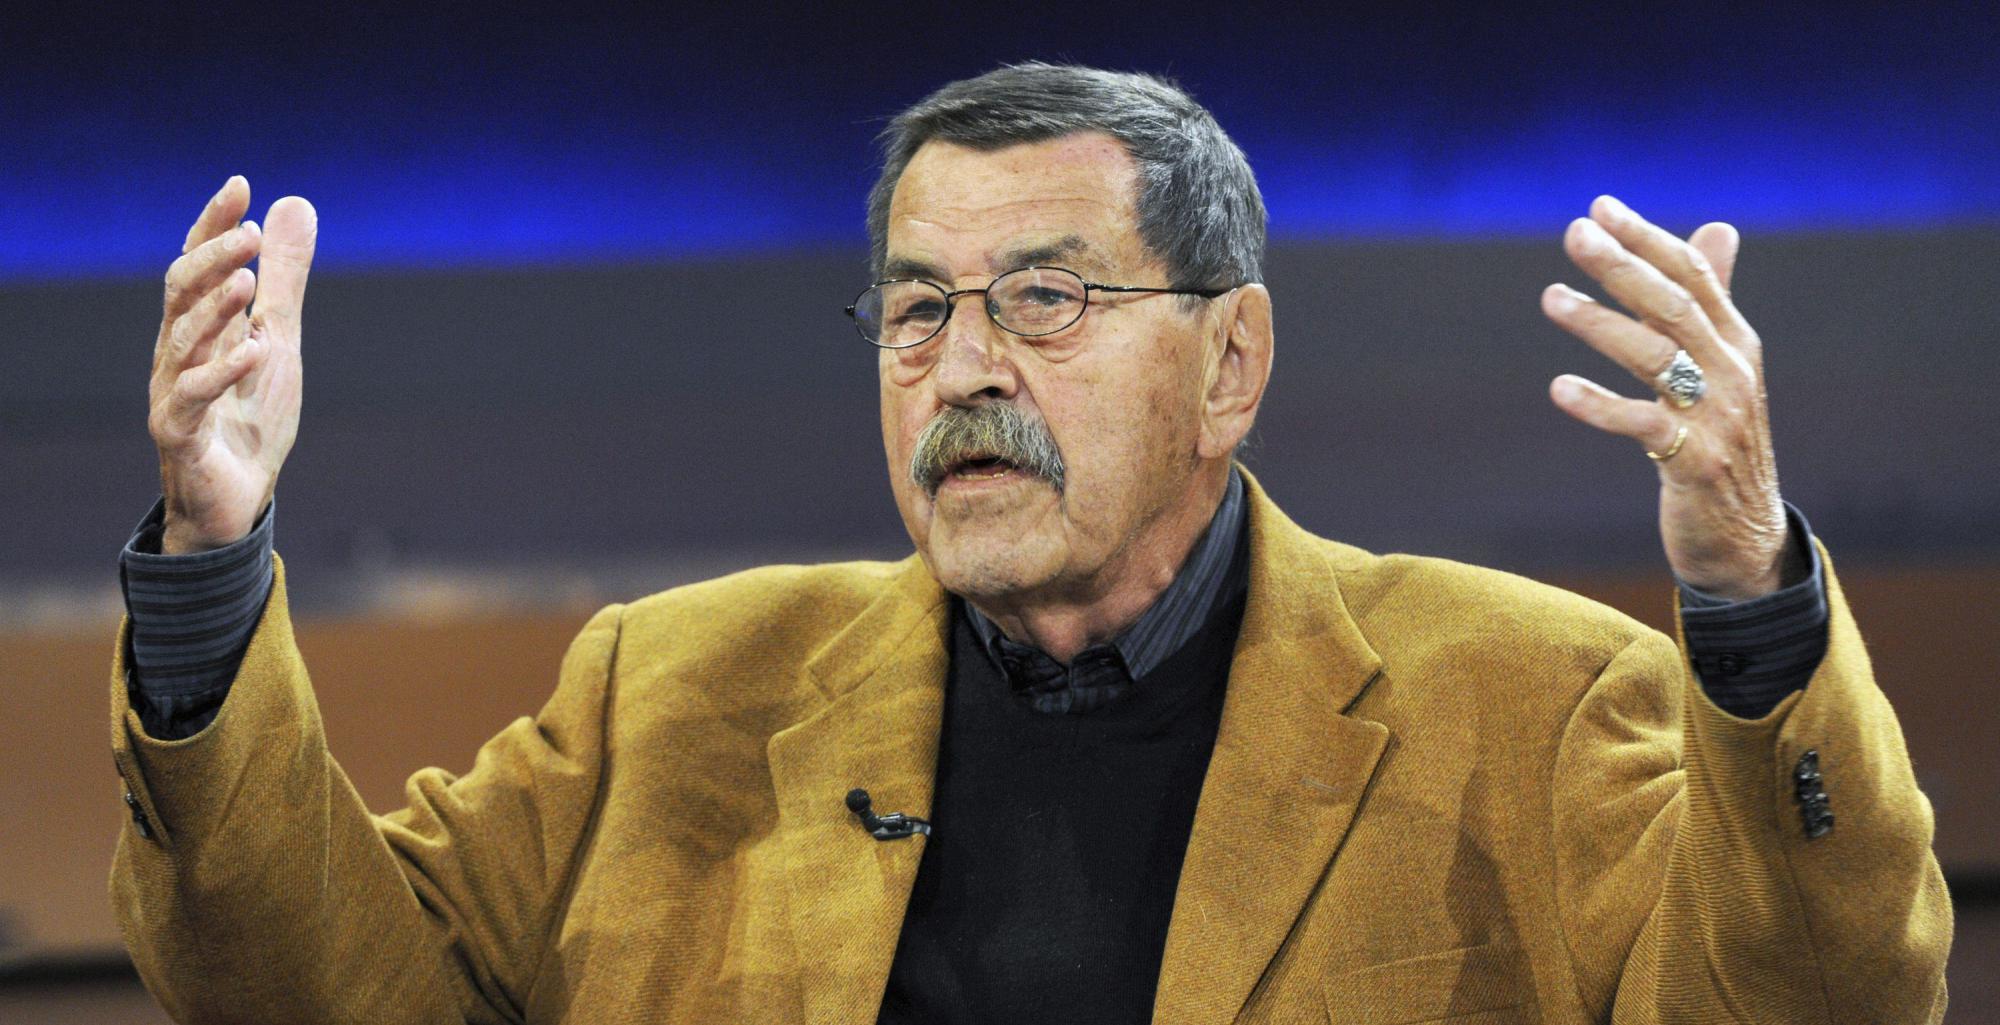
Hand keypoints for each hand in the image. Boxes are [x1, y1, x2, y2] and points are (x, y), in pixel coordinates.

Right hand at [148, 176, 317, 553]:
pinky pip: (193, 397)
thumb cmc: (251, 416)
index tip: (241, 186)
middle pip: (182, 292)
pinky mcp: (180, 433)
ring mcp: (174, 390)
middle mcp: (177, 350)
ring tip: (248, 280)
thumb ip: (285, 280)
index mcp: (200, 325)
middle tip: (249, 232)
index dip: (214, 224)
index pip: (199, 263)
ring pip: (183, 339)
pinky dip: (221, 372)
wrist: (237, 498)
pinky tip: (251, 350)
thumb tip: (294, 204)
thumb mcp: (279, 339)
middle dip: (213, 258)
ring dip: (215, 307)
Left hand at [1541, 195, 1789, 599]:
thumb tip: (1717, 228)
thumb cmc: (1721, 441)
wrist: (1745, 533)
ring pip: (1654, 356)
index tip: (1601, 207)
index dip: (1648, 238)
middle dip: (1622, 266)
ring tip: (1551, 298)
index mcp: (1736, 342)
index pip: (1693, 275)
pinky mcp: (1693, 461)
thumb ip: (1711, 300)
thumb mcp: (1723, 366)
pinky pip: (1640, 425)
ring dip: (1600, 322)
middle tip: (1575, 234)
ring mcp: (1715, 417)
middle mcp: (1731, 371)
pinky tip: (1559, 388)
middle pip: (1672, 305)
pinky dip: (1599, 404)